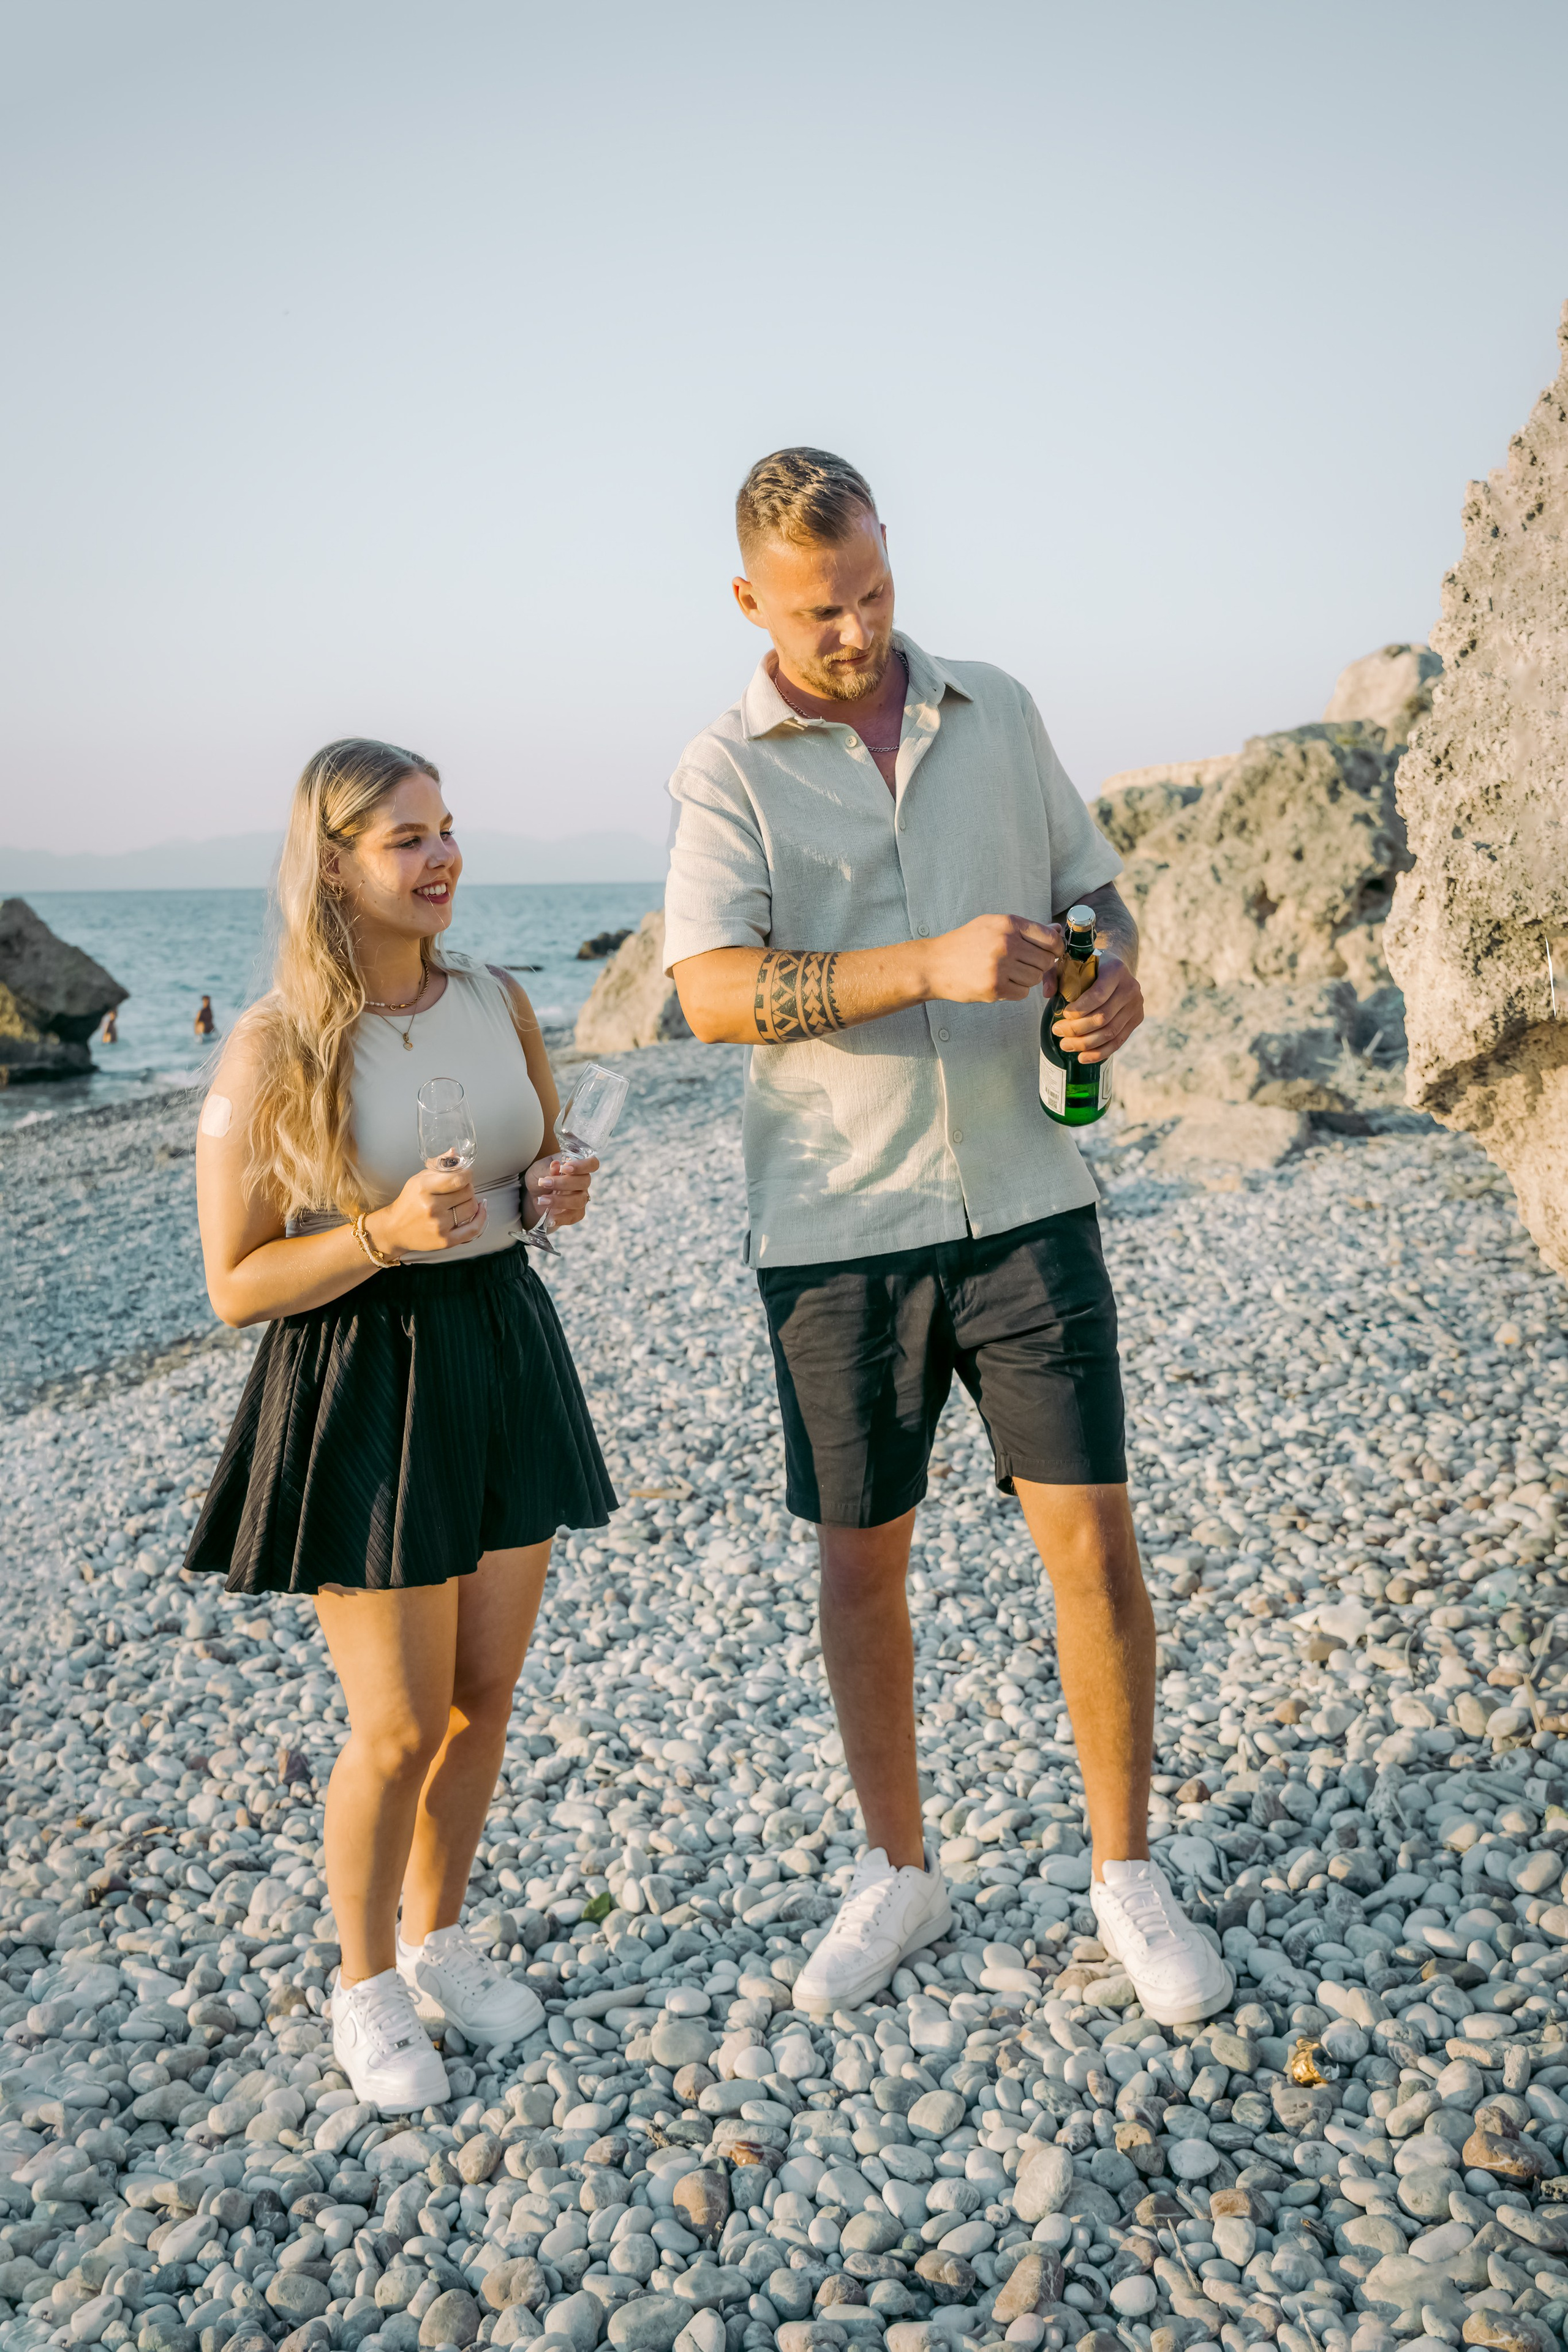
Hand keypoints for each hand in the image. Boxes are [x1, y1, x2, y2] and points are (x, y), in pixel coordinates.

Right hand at [368, 1166, 486, 1256]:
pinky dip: (481, 1217)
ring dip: (471, 1201)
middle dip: (467, 1187)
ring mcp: (439, 1225)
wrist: (395, 1229)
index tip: (466, 1174)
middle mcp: (431, 1207)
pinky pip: (473, 1229)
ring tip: (461, 1200)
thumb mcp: (418, 1179)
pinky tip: (482, 1209)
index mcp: (424, 1189)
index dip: (468, 1174)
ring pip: (472, 1207)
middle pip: (467, 1192)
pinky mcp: (445, 1241)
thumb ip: (438, 1165)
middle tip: (460, 1189)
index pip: (458, 1179)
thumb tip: (456, 1153)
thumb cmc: (409, 1202)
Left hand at [525, 1151, 596, 1230]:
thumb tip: (556, 1165)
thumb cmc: (539, 1177)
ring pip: (580, 1200)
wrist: (532, 1195)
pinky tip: (550, 1219)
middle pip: (585, 1181)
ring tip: (542, 1200)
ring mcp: (580, 1198)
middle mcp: (582, 1182)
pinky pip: (574, 1216)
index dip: (582, 1166)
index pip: (592, 1164)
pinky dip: (562, 1218)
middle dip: (563, 1183)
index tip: (565, 1168)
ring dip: (560, 1201)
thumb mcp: (539, 1169)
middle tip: (544, 1183)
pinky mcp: (574, 1212)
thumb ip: (548, 1168)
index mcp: (577, 1167)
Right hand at [923, 914, 1062, 1003]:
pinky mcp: (995, 988)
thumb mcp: (992, 925)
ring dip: (1027, 978)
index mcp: (1008, 924)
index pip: (1050, 937)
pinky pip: (1023, 993)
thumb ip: (1026, 929)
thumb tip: (1058, 931)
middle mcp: (1006, 943)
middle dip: (1039, 965)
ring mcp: (1000, 967)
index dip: (1056, 948)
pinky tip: (1000, 983)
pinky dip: (1015, 990)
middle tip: (1023, 965)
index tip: (1053, 953)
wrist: (935, 965)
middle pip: (1045, 960)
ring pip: (1036, 978)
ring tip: (1008, 973)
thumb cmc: (965, 944)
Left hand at [1051, 953, 1143, 1062]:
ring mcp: (1135, 1005)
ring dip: (1086, 1043)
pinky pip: (1118, 1041)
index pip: (1098, 995)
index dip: (1080, 1009)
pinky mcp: (1137, 1019)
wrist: (1116, 969)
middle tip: (1058, 1032)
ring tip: (1066, 1045)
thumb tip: (1048, 994)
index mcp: (1115, 970)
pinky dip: (1100, 1052)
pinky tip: (1083, 1057)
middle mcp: (1130, 988)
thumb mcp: (1069, 964)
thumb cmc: (1089, 967)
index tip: (1063, 1015)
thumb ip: (1053, 975)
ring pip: (1110, 1032)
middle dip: (1077, 1029)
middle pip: (1103, 1017)